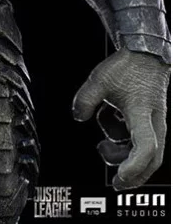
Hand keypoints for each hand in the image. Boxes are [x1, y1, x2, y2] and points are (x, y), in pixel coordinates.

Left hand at [72, 48, 169, 189]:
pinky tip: (111, 127)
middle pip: (152, 160)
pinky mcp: (153, 120)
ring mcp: (156, 122)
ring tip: (103, 145)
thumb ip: (85, 100)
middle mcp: (154, 122)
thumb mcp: (99, 80)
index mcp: (142, 113)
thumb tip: (78, 116)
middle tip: (117, 181)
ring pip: (148, 152)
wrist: (146, 53)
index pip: (144, 148)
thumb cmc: (128, 66)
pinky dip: (127, 143)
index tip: (118, 177)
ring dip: (125, 155)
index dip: (132, 167)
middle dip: (135, 175)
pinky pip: (144, 141)